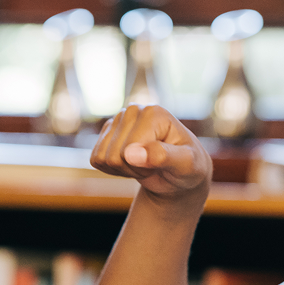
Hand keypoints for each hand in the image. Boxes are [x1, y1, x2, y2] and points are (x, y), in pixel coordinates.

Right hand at [90, 105, 211, 200]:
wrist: (179, 174)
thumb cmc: (188, 168)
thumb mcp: (186, 165)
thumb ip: (162, 156)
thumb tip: (131, 152)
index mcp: (153, 113)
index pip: (130, 149)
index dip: (144, 166)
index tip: (164, 163)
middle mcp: (133, 111)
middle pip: (114, 155)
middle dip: (133, 169)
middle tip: (154, 166)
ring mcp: (118, 120)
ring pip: (102, 158)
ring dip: (123, 170)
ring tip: (144, 164)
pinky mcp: (107, 132)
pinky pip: (95, 159)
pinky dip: (111, 169)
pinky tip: (131, 163)